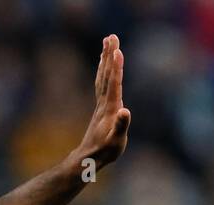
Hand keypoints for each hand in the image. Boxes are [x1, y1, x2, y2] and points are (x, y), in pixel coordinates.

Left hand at [76, 34, 130, 170]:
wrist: (88, 159)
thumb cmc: (105, 151)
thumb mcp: (116, 141)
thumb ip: (121, 125)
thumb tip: (125, 111)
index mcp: (110, 108)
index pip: (114, 84)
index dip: (116, 67)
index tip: (117, 50)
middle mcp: (104, 103)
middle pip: (106, 75)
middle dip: (109, 55)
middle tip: (111, 37)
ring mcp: (101, 105)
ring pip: (102, 77)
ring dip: (105, 60)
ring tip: (106, 44)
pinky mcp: (100, 109)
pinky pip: (102, 84)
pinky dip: (103, 72)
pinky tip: (104, 67)